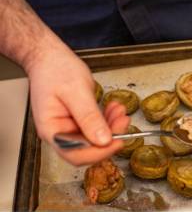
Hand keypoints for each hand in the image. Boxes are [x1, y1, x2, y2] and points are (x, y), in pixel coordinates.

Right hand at [25, 42, 126, 165]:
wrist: (49, 56)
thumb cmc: (54, 69)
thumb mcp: (75, 91)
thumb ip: (89, 117)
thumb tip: (103, 140)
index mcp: (51, 130)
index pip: (75, 155)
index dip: (98, 152)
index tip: (117, 142)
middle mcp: (61, 133)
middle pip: (89, 149)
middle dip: (109, 137)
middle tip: (123, 121)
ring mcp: (71, 128)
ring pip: (97, 139)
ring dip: (112, 127)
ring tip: (119, 110)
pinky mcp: (81, 122)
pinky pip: (99, 127)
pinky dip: (109, 120)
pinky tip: (114, 108)